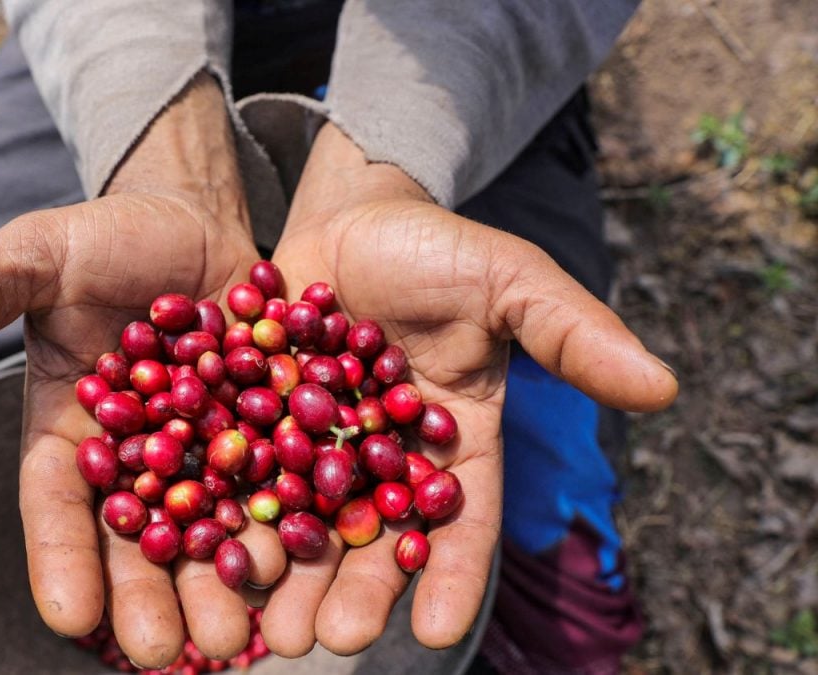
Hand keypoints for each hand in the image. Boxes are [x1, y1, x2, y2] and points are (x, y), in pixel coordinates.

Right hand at [0, 76, 274, 667]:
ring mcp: (206, 457)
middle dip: (149, 600)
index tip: (70, 619)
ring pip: (214, 535)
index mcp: (69, 437)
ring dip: (223, 589)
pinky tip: (304, 576)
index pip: (56, 507)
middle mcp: (136, 464)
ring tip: (239, 638)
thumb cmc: (105, 240)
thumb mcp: (38, 255)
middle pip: (139, 543)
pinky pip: (283, 493)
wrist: (196, 222)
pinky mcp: (273, 439)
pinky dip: (291, 535)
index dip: (61, 561)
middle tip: (166, 656)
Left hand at [261, 124, 677, 656]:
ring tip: (257, 623)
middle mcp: (380, 463)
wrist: (352, 215)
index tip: (436, 633)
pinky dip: (219, 509)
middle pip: (367, 539)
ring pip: (296, 520)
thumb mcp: (508, 280)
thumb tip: (664, 387)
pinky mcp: (252, 422)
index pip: (458, 524)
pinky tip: (197, 547)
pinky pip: (234, 471)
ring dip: (279, 573)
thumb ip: (572, 332)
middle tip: (324, 641)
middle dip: (350, 592)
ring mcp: (311, 447)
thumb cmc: (440, 250)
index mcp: (449, 449)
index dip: (448, 576)